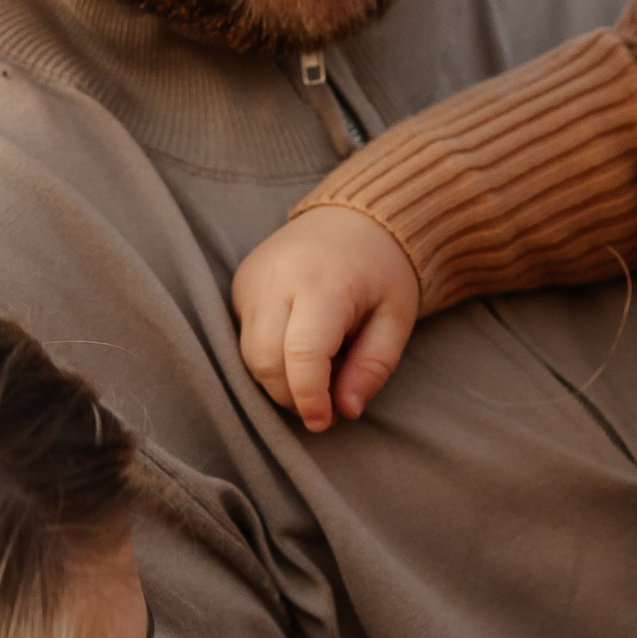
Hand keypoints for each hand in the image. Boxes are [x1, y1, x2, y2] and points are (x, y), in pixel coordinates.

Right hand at [233, 207, 421, 429]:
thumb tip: (345, 411)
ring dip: (277, 380)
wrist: (354, 216)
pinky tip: (297, 349)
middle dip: (290, 395)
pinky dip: (268, 357)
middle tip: (322, 403)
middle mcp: (278, 278)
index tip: (324, 421)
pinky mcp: (240, 283)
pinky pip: (244, 337)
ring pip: (248, 353)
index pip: (302, 354)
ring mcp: (252, 279)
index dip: (309, 397)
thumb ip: (372, 367)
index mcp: (324, 283)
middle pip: (265, 360)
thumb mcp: (395, 319)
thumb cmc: (381, 271)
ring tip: (315, 374)